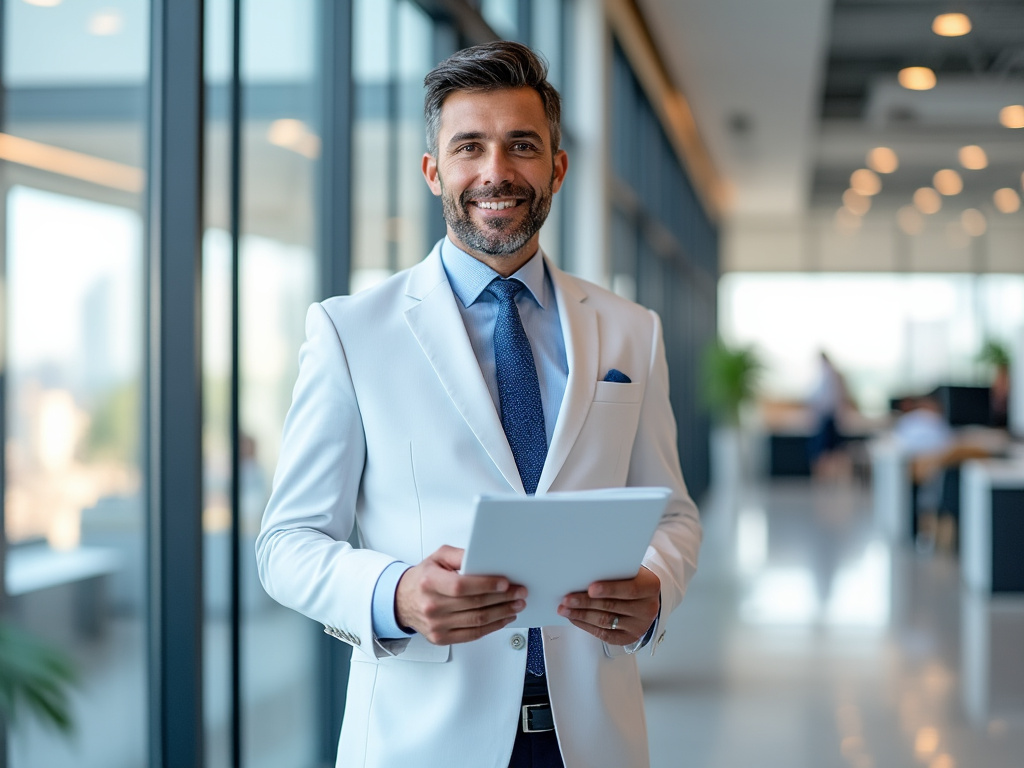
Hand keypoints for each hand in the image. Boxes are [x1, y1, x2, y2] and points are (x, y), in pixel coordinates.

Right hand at [395, 545, 525, 644]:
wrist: (402, 600)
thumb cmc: (423, 578)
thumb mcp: (438, 557)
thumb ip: (460, 555)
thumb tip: (484, 557)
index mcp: (429, 582)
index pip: (461, 586)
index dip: (486, 585)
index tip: (505, 583)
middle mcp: (431, 605)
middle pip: (474, 604)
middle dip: (502, 598)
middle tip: (519, 592)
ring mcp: (436, 625)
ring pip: (477, 621)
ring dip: (502, 613)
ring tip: (516, 605)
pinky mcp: (441, 638)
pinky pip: (472, 635)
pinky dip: (492, 627)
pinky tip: (503, 618)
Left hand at [557, 566, 659, 644]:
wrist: (645, 597)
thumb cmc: (632, 580)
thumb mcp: (629, 571)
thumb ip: (613, 573)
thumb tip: (584, 575)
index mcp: (650, 587)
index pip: (630, 589)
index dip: (609, 589)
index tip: (590, 588)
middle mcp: (648, 608)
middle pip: (612, 606)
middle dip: (586, 603)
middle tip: (567, 599)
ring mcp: (639, 626)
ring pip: (606, 621)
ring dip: (581, 615)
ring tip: (565, 609)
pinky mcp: (629, 638)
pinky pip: (605, 634)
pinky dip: (587, 626)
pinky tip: (575, 618)